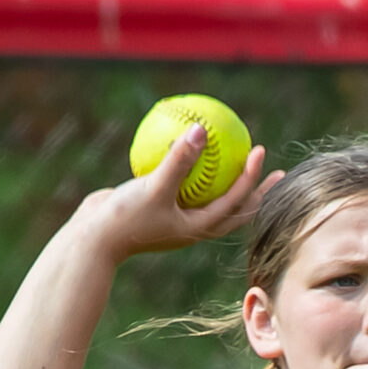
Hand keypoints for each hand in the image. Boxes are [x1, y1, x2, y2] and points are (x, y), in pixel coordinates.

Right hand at [78, 126, 283, 261]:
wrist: (93, 238)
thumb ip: (179, 160)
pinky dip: (193, 173)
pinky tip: (189, 149)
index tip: (259, 150)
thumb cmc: (124, 218)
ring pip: (212, 201)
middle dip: (258, 193)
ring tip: (238, 160)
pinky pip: (185, 188)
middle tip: (275, 169)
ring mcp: (178, 219)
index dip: (252, 178)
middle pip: (236, 210)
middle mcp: (193, 227)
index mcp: (199, 227)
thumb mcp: (154, 187)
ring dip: (229, 184)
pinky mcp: (161, 209)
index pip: (236, 202)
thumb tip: (201, 129)